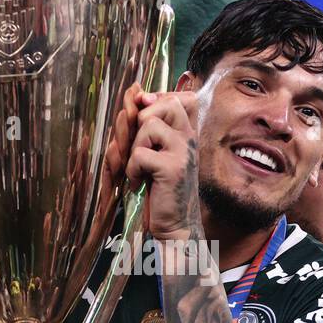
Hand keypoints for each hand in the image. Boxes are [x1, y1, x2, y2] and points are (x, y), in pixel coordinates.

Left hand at [120, 87, 201, 243]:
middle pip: (167, 104)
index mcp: (188, 133)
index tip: (145, 118)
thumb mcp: (157, 153)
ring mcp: (184, 152)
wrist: (174, 226)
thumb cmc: (161, 190)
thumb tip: (136, 96)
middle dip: (143, 120)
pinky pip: (140, 153)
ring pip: (149, 125)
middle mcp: (190, 139)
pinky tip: (138, 182)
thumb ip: (150, 127)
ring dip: (135, 146)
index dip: (159, 99)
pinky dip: (132, 169)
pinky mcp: (173, 169)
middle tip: (140, 146)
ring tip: (139, 167)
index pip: (182, 97)